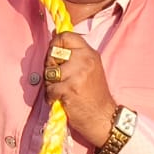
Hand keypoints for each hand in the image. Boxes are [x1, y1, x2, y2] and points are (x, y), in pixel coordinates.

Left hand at [43, 32, 118, 147]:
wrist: (104, 117)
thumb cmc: (94, 95)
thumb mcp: (89, 68)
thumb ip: (74, 55)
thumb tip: (54, 39)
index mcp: (89, 53)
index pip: (65, 35)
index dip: (55, 43)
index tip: (55, 55)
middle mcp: (85, 60)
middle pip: (53, 53)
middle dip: (50, 66)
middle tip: (59, 78)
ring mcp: (78, 74)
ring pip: (49, 72)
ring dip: (50, 83)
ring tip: (61, 90)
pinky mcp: (70, 88)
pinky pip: (49, 88)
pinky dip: (51, 96)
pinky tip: (60, 100)